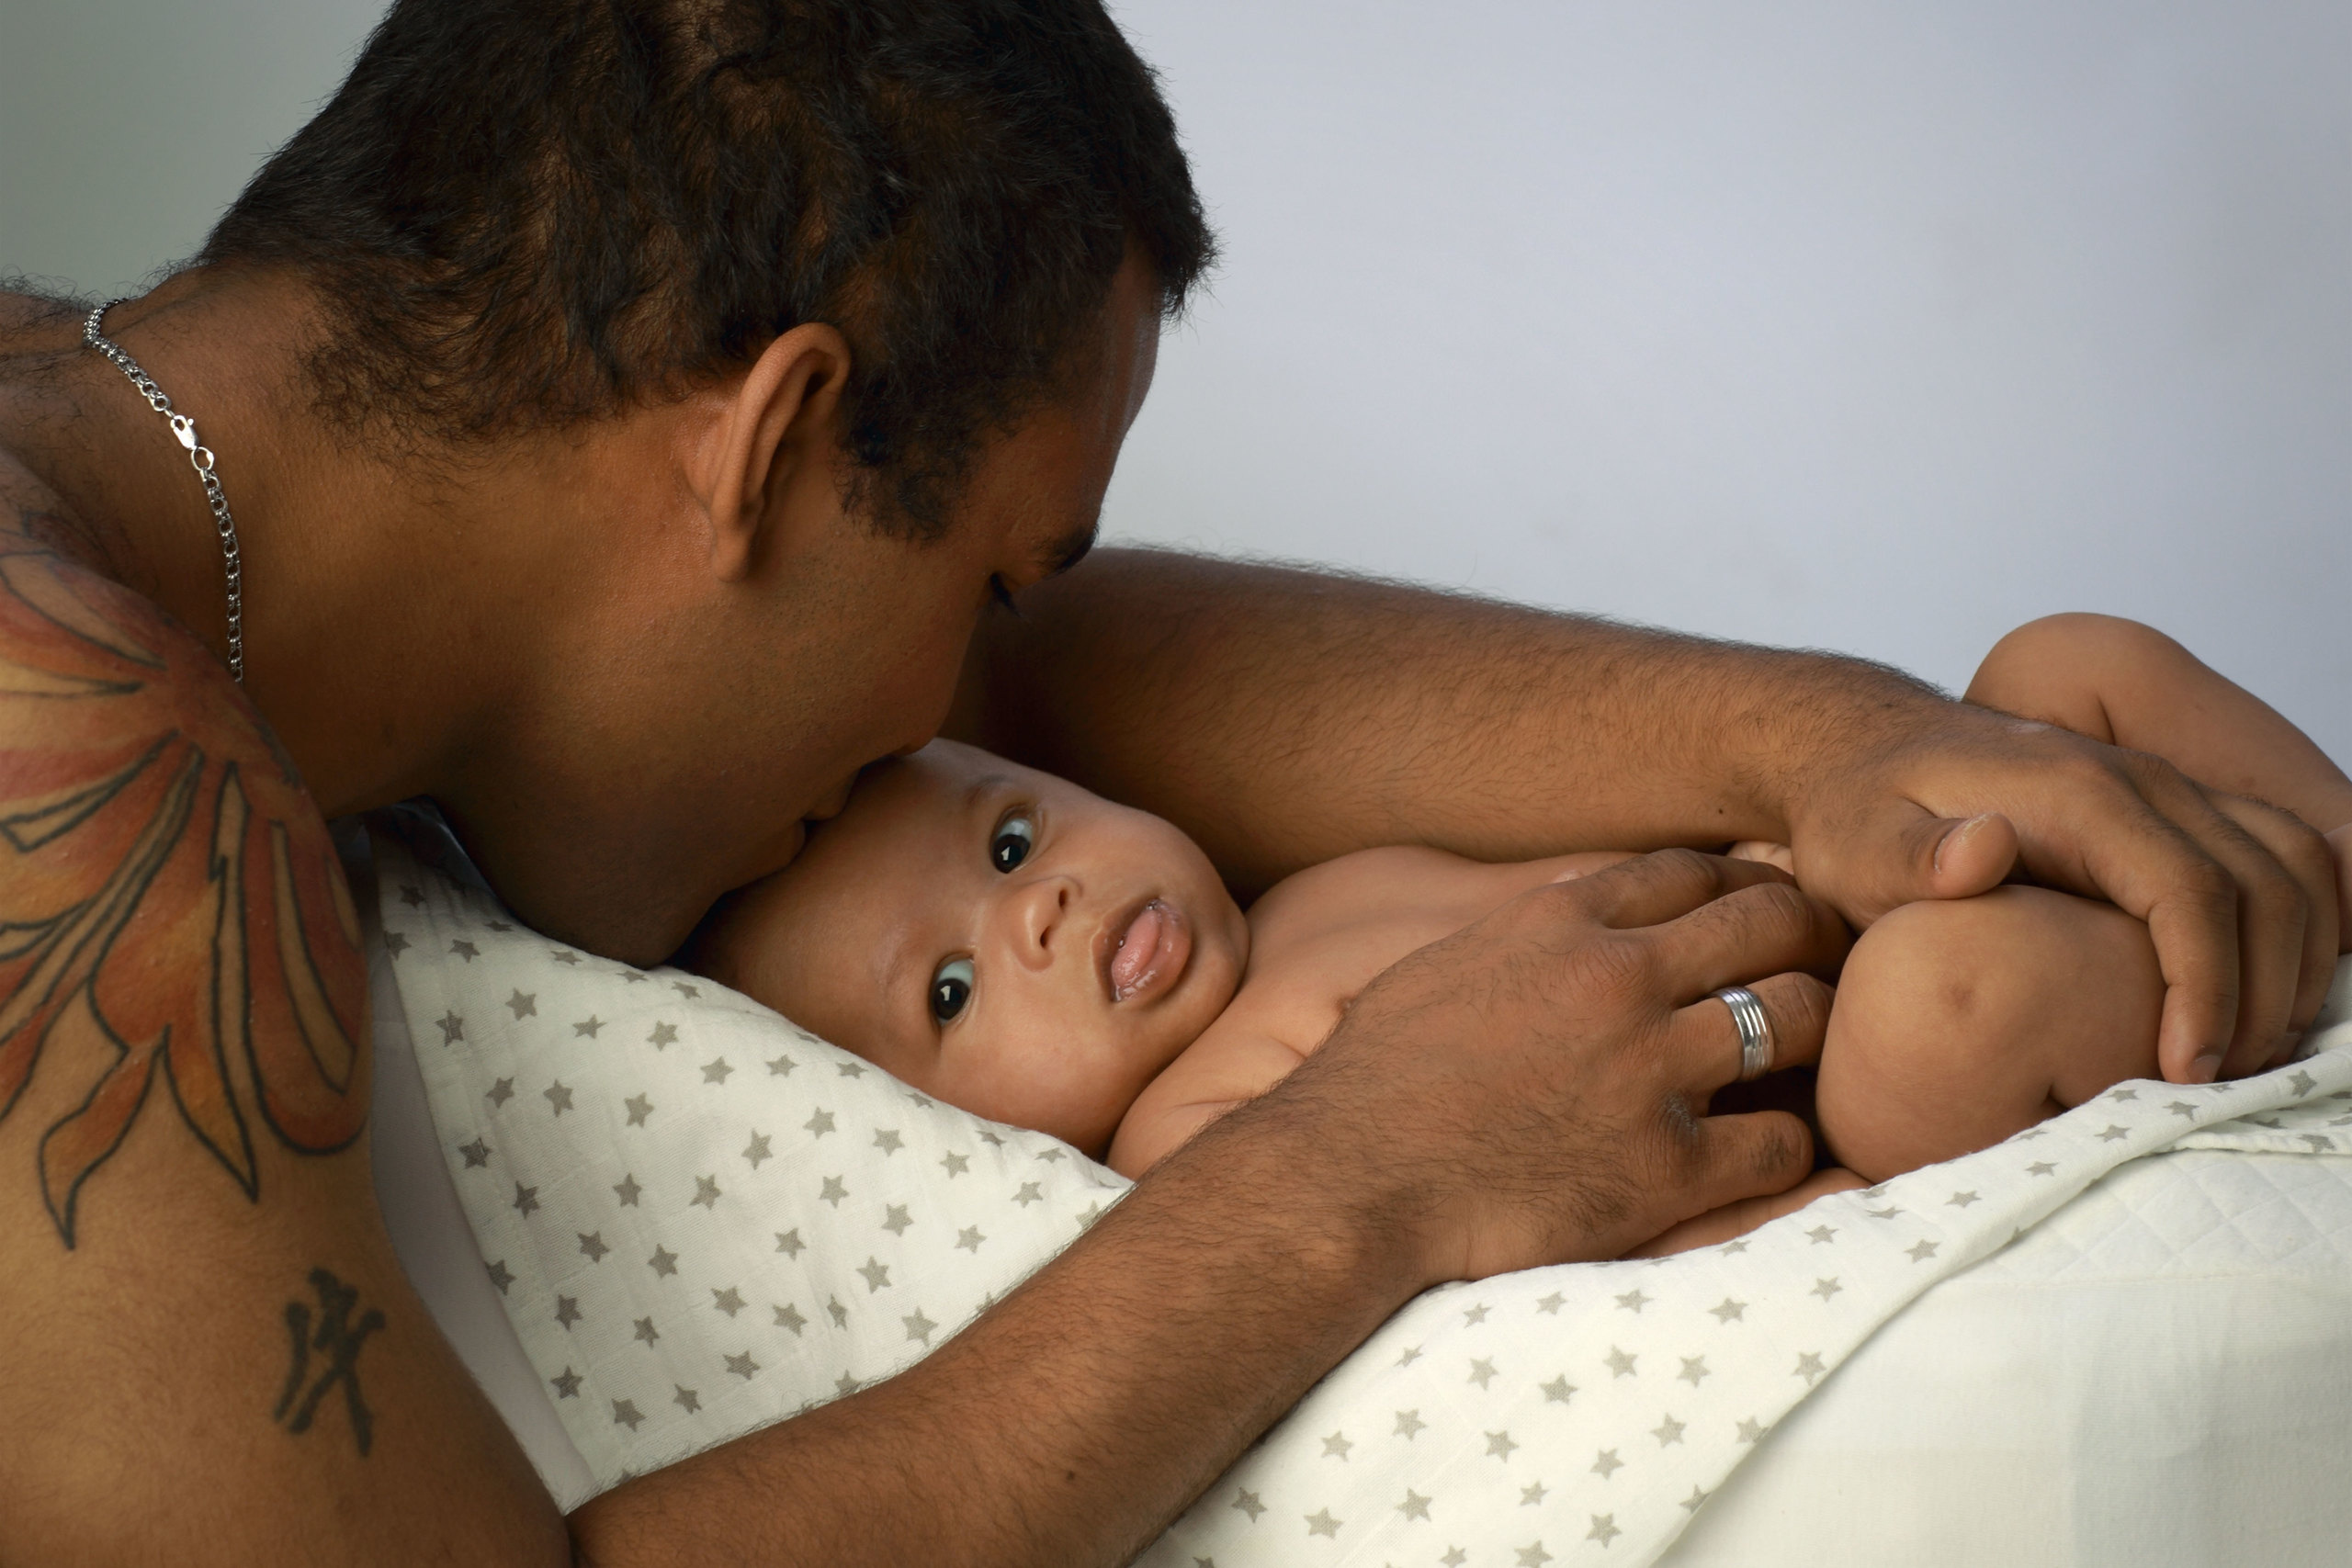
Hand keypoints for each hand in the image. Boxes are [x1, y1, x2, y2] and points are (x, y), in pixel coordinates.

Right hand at [1232, 850, 1847, 1284]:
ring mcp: (1648, 1072)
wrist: (1346, 1182)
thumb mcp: (1448, 964)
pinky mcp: (1666, 1170)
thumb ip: (1531, 927)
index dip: (1748, 881)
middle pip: (1772, 921)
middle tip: (1831, 963)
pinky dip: (1794, 1144)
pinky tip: (1772, 1148)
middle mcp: (1617, 980)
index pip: (1695, 869)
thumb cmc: (1377, 1080)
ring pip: (1800, 1017)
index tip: (1767, 907)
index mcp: (1560, 922)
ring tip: (1820, 1052)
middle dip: (1817, 934)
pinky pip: (1783, 1141)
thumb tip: (1582, 894)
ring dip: (1820, 1028)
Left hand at [1781, 707, 2340, 1083]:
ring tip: (2244, 1056)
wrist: (1863, 748)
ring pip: (2290, 866)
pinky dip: (2292, 928)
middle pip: (2264, 885)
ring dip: (2294, 963)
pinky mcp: (2168, 809)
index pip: (2189, 890)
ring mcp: (2163, 788)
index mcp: (2075, 794)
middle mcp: (2138, 780)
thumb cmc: (1855, 811)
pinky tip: (2255, 1003)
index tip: (2185, 1070)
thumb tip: (1985, 849)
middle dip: (2263, 993)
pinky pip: (2272, 856)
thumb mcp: (1856, 843)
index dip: (2206, 986)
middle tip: (2220, 1085)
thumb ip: (1913, 857)